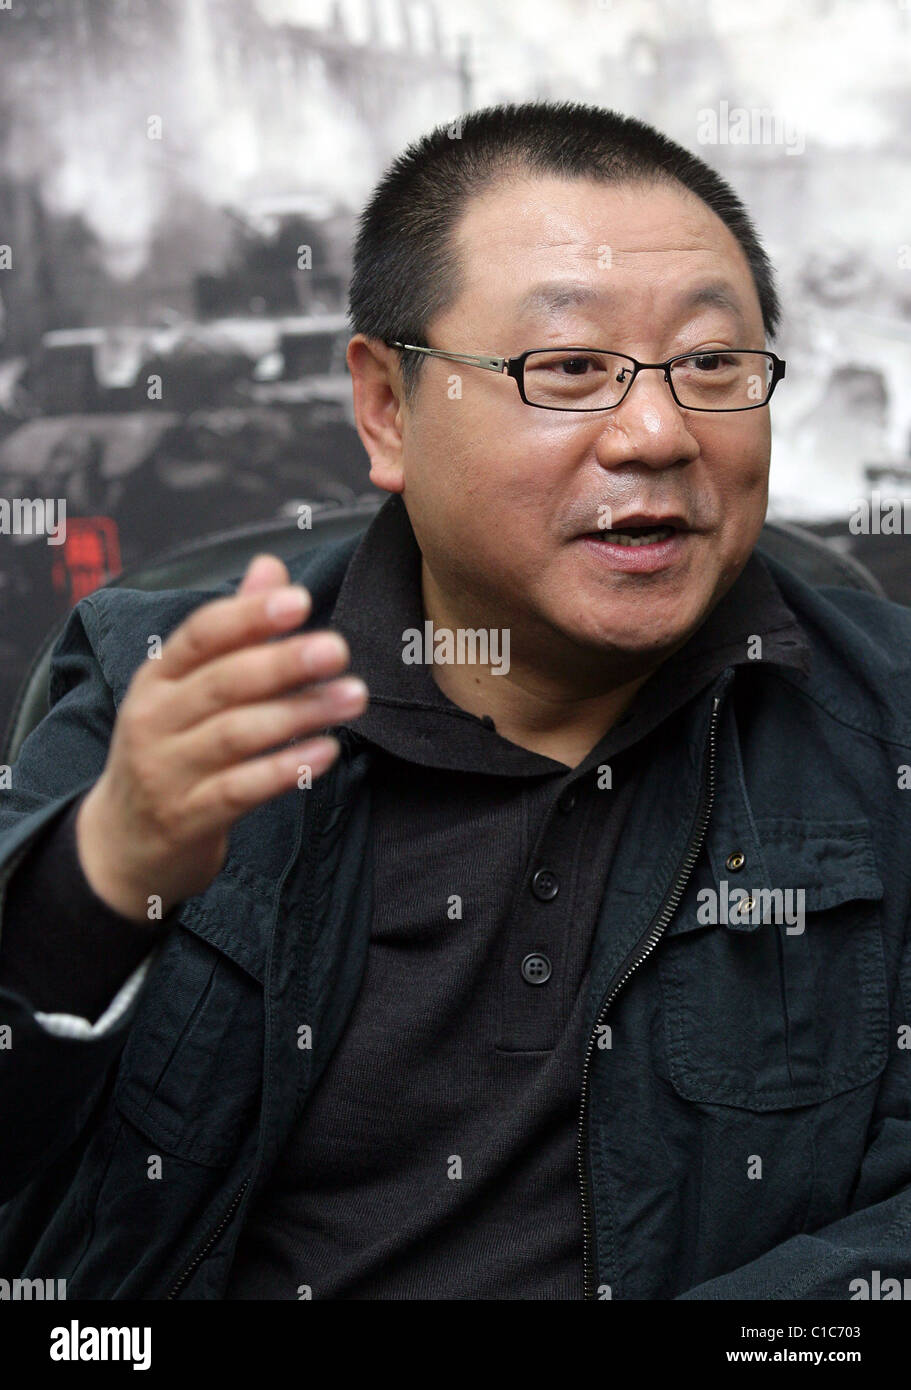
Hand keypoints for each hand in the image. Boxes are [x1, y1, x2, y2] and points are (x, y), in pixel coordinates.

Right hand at [75, 554, 366, 922]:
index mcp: (158, 677)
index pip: (201, 635)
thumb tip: (272, 568)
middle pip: (224, 682)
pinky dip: (286, 769)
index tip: (300, 600)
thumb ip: (234, 629)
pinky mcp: (189, 817)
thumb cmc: (170, 750)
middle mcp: (156, 719)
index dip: (249, 616)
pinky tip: (326, 751)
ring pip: (237, 734)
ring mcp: (169, 770)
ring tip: (352, 697)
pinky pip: (241, 789)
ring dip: (299, 713)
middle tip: (338, 649)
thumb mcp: (185, 688)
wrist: (124, 844)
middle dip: (283, 663)